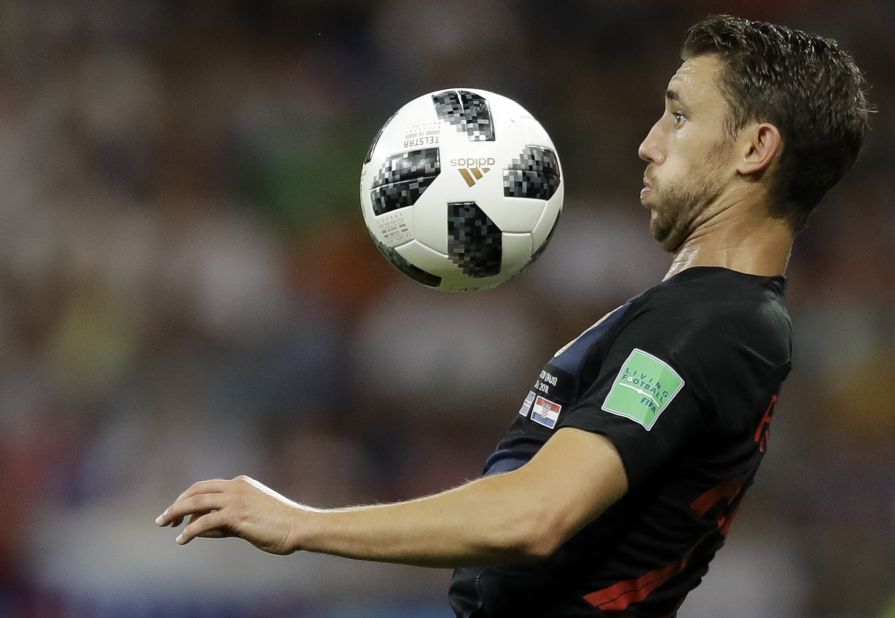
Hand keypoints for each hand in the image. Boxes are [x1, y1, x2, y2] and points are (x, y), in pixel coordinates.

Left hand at [155, 475, 303, 554]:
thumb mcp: (251, 516)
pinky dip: (190, 530)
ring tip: (165, 525)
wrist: (299, 526)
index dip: (187, 499)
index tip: (177, 514)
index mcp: (241, 483)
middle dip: (176, 504)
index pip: (205, 487)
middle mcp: (236, 487)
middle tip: (163, 519)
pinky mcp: (236, 515)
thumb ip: (227, 520)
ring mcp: (236, 499)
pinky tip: (182, 539)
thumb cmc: (279, 524)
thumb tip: (202, 529)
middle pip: (196, 491)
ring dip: (176, 513)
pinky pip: (204, 521)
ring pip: (195, 502)